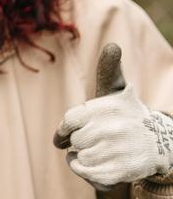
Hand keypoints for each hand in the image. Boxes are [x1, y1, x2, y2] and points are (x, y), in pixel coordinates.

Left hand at [53, 43, 172, 188]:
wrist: (157, 142)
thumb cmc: (125, 113)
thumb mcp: (117, 89)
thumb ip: (109, 68)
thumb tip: (113, 46)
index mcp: (105, 108)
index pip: (69, 122)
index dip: (65, 130)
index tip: (66, 133)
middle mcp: (111, 129)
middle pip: (75, 141)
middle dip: (78, 143)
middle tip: (92, 141)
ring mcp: (116, 151)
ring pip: (79, 160)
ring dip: (81, 159)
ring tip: (95, 152)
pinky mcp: (122, 172)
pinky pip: (91, 176)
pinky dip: (88, 173)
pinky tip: (97, 166)